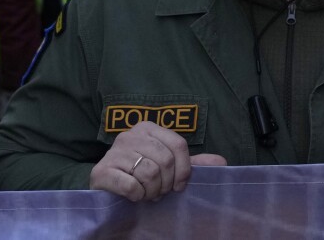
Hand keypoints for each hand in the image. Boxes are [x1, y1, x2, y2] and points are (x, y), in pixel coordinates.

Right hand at [88, 121, 226, 202]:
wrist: (107, 185)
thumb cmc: (140, 173)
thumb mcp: (166, 165)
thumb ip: (191, 163)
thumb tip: (222, 162)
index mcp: (148, 128)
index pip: (178, 145)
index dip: (184, 170)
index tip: (179, 186)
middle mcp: (130, 135)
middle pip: (165, 160)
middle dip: (166, 184)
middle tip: (159, 191)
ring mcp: (114, 151)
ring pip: (149, 173)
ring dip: (152, 191)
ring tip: (146, 193)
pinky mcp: (102, 170)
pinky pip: (131, 186)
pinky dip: (137, 196)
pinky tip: (134, 195)